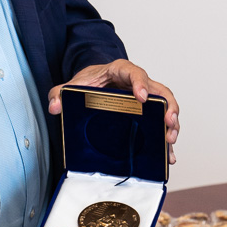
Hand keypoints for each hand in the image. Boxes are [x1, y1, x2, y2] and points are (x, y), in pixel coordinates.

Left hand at [48, 59, 180, 163]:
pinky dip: (166, 138)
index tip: (142, 98)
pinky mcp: (148, 113)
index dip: (140, 84)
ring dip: (172, 123)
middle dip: (168, 107)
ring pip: (166, 106)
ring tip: (170, 141)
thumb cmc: (90, 81)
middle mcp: (139, 83)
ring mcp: (147, 98)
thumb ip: (60, 93)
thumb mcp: (73, 84)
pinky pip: (161, 123)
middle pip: (160, 91)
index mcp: (122, 71)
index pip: (135, 73)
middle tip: (168, 123)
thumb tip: (54, 105)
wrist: (95, 83)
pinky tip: (168, 154)